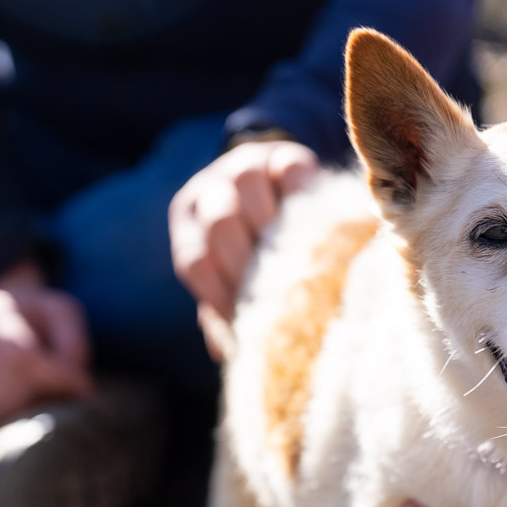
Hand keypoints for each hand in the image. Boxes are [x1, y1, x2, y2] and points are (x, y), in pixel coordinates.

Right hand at [0, 259, 93, 423]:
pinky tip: (22, 395)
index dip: (59, 376)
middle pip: (12, 384)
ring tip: (43, 388)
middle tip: (66, 389)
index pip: (24, 357)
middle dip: (47, 391)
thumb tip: (78, 388)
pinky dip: (11, 412)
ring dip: (31, 403)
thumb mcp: (62, 313)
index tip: (84, 385)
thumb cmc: (37, 315)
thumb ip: (73, 344)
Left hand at [169, 138, 316, 356]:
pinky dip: (301, 192)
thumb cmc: (256, 251)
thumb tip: (227, 352)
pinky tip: (315, 218)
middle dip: (249, 258)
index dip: (222, 293)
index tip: (251, 318)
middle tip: (277, 285)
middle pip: (219, 222)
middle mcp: (209, 194)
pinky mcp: (283, 154)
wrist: (279, 188)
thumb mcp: (235, 274)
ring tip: (294, 251)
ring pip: (246, 183)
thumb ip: (228, 305)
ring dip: (272, 221)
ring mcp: (243, 166)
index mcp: (190, 230)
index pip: (196, 261)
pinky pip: (289, 167)